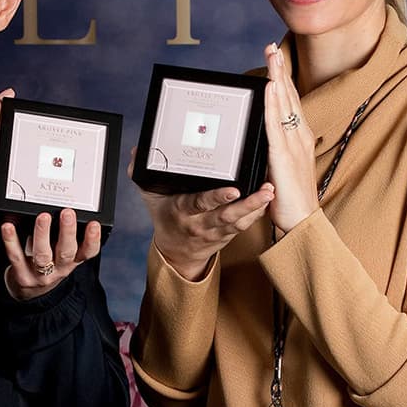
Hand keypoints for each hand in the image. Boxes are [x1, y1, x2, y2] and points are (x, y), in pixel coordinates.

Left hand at [1, 209, 102, 300]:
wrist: (30, 294)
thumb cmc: (48, 266)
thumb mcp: (62, 256)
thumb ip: (64, 238)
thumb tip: (63, 209)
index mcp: (72, 262)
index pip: (88, 252)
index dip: (93, 239)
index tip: (94, 224)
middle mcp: (59, 269)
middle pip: (66, 252)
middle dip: (68, 232)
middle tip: (68, 213)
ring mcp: (40, 275)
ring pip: (42, 255)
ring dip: (43, 235)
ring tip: (43, 217)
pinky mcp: (22, 277)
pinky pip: (16, 257)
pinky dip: (11, 241)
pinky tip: (8, 227)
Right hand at [131, 147, 273, 280]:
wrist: (176, 253)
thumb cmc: (166, 219)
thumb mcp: (149, 198)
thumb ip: (141, 175)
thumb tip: (136, 153)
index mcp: (183, 211)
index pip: (201, 203)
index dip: (217, 197)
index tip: (232, 189)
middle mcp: (201, 223)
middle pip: (227, 215)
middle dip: (246, 204)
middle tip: (263, 190)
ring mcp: (217, 231)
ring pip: (240, 221)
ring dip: (257, 207)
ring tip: (270, 191)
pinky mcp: (229, 234)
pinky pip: (245, 225)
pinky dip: (257, 213)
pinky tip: (268, 199)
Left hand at [263, 43, 317, 232]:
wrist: (302, 222)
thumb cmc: (291, 199)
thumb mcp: (281, 168)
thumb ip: (274, 150)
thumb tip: (261, 137)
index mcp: (300, 138)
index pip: (290, 102)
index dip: (283, 79)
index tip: (275, 58)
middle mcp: (300, 137)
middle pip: (289, 96)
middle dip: (280, 70)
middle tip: (272, 46)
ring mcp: (293, 145)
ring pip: (284, 105)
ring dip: (277, 78)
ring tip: (272, 56)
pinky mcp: (284, 156)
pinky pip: (276, 125)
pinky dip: (274, 104)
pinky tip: (271, 88)